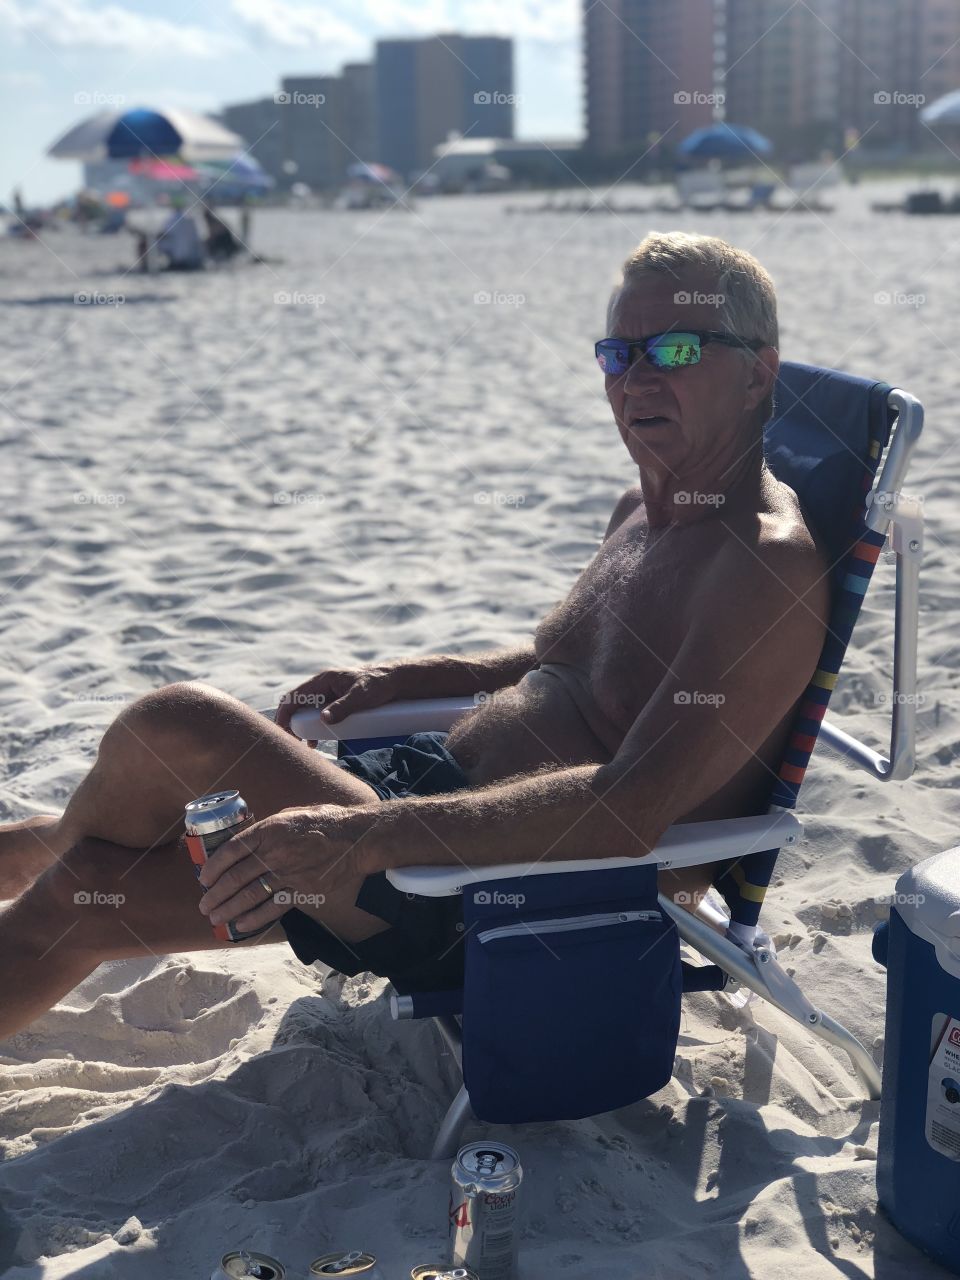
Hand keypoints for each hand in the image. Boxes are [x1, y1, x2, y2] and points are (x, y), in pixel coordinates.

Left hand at [196, 805, 376, 932]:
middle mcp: (274, 853)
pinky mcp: (301, 890)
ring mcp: (287, 874)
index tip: (204, 879)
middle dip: (215, 895)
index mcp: (268, 830)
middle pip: (235, 878)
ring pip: (249, 896)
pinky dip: (255, 919)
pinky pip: (273, 908)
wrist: (355, 839)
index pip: (231, 850)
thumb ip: (268, 829)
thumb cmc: (324, 821)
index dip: (213, 867)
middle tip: (204, 905)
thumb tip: (249, 840)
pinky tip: (241, 925)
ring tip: (215, 918)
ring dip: (228, 909)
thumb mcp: (290, 814)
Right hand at [275, 664, 401, 744]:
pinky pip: (320, 715)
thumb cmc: (378, 684)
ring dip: (303, 727)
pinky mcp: (337, 703)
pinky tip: (316, 740)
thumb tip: (324, 719)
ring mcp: (330, 695)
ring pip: (308, 711)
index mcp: (324, 680)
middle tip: (293, 742)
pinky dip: (315, 727)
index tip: (283, 729)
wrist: (395, 681)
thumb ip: (343, 707)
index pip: (295, 696)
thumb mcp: (361, 696)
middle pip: (298, 705)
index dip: (285, 712)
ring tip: (305, 745)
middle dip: (292, 723)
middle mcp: (323, 687)